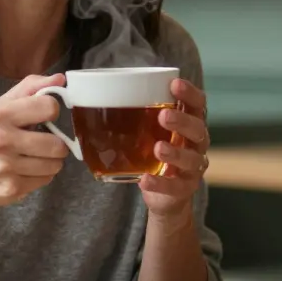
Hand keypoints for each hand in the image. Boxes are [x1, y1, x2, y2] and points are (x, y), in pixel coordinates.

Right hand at [0, 73, 68, 211]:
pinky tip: (25, 172)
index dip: (51, 113)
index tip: (44, 119)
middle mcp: (0, 139)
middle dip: (55, 144)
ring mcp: (6, 166)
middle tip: (41, 144)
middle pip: (57, 143)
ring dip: (49, 162)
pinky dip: (41, 176)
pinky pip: (47, 179)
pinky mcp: (12, 187)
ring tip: (33, 159)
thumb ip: (29, 89)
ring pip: (55, 163)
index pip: (49, 107)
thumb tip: (60, 78)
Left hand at [139, 78, 209, 217]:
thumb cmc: (154, 154)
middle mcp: (196, 144)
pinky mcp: (184, 189)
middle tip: (163, 116)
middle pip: (198, 129)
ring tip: (158, 148)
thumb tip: (83, 91)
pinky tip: (145, 180)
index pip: (197, 105)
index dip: (189, 94)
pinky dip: (160, 183)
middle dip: (182, 121)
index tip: (175, 84)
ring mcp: (193, 168)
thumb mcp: (148, 132)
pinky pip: (174, 187)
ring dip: (175, 153)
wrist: (165, 196)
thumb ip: (132, 114)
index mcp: (190, 124)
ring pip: (191, 159)